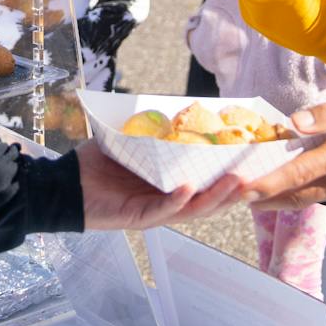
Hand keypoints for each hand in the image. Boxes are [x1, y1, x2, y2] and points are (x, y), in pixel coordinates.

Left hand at [75, 145, 243, 229]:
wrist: (66, 185)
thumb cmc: (98, 164)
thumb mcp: (132, 143)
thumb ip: (155, 131)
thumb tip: (177, 108)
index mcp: (172, 184)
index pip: (209, 182)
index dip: (234, 175)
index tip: (257, 162)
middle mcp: (169, 200)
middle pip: (211, 200)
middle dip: (236, 190)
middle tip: (259, 175)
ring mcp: (156, 211)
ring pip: (194, 208)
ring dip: (216, 196)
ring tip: (235, 182)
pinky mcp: (138, 217)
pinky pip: (162, 210)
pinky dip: (177, 201)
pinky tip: (189, 189)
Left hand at [240, 86, 325, 209]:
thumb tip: (294, 122)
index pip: (297, 173)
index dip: (267, 183)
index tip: (243, 190)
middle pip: (296, 195)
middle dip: (265, 198)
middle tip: (237, 197)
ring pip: (311, 198)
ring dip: (283, 197)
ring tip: (258, 193)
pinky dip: (308, 190)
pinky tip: (296, 181)